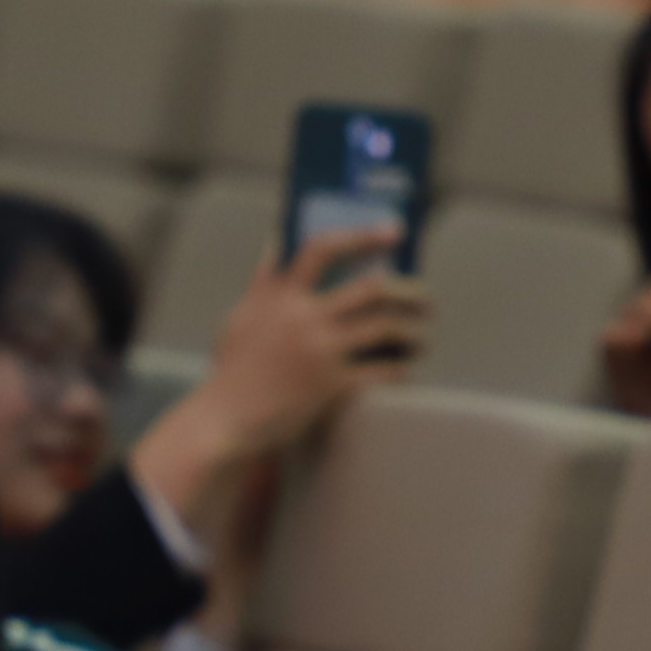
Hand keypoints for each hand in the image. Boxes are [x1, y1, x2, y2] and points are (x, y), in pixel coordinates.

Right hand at [183, 226, 428, 465]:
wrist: (225, 420)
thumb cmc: (233, 369)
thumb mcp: (241, 316)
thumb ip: (264, 279)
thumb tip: (276, 241)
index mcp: (281, 296)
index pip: (323, 249)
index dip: (361, 235)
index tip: (393, 230)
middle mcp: (303, 318)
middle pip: (374, 288)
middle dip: (410, 290)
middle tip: (425, 298)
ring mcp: (320, 352)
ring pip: (387, 327)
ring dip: (415, 331)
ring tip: (421, 337)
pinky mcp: (331, 386)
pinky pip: (383, 370)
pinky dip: (401, 368)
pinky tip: (405, 368)